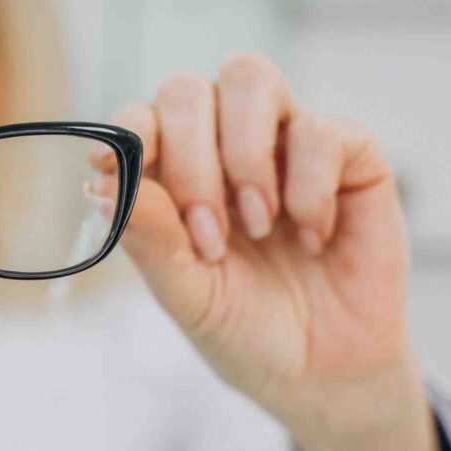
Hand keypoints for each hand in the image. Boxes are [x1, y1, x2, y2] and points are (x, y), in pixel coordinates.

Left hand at [91, 52, 440, 450]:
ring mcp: (285, 142)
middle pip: (187, 90)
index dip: (128, 131)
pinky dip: (308, 189)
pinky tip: (312, 238)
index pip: (142, 118)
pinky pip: (319, 129)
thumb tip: (102, 183)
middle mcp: (224, 146)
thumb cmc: (245, 328)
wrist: (322, 373)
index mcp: (174, 175)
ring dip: (243, 156)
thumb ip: (149, 238)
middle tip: (210, 236)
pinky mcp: (349, 154)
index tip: (113, 166)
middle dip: (190, 161)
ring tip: (258, 227)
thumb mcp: (187, 294)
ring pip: (249, 78)